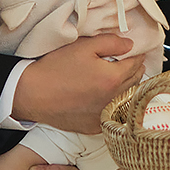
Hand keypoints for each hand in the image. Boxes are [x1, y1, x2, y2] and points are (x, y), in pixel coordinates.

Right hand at [12, 35, 143, 135]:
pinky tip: (105, 97)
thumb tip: (130, 45)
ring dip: (127, 88)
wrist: (32, 94)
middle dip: (134, 70)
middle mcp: (112, 99)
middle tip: (129, 62)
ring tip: (118, 78)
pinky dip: (113, 104)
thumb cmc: (56, 68)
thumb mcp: (84, 46)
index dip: (136, 55)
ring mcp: (103, 115)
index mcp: (112, 78)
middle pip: (135, 82)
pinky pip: (112, 114)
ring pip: (126, 99)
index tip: (134, 51)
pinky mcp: (94, 126)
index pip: (136, 64)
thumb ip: (111, 43)